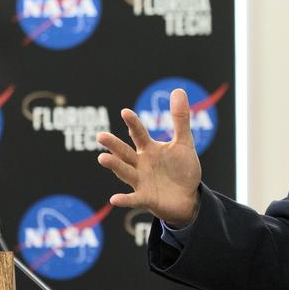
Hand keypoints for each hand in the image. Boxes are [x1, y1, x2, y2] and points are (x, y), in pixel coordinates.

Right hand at [96, 87, 201, 227]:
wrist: (188, 197)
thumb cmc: (181, 169)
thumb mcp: (183, 143)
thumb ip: (180, 119)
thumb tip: (178, 90)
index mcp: (149, 149)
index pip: (139, 134)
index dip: (133, 123)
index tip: (125, 112)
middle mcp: (140, 164)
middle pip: (124, 153)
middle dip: (113, 145)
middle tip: (100, 135)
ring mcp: (141, 181)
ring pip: (125, 172)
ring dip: (114, 166)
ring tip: (102, 158)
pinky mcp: (146, 199)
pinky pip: (133, 199)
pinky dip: (124, 200)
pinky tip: (114, 199)